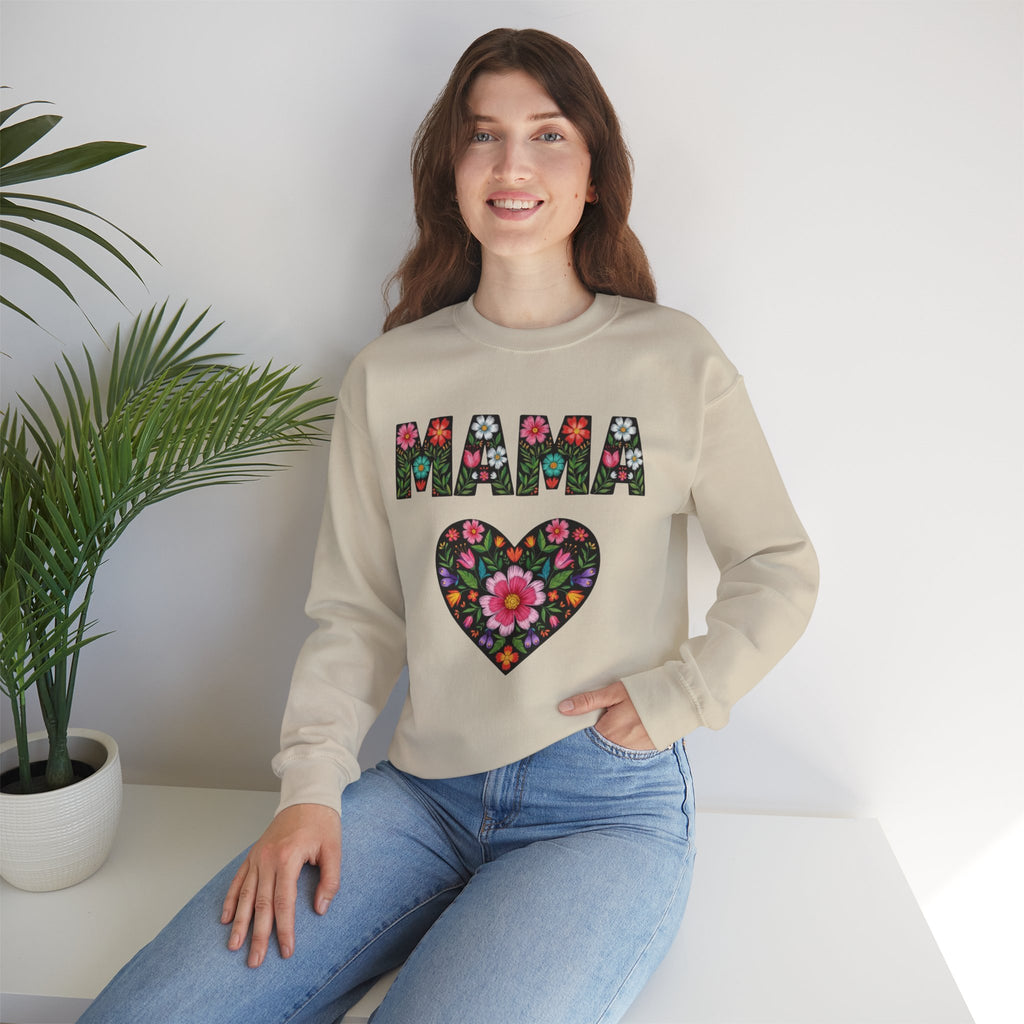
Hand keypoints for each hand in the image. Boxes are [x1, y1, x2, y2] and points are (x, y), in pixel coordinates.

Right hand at [221, 802, 340, 966]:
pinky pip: (238, 880)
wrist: (307, 796)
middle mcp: (268, 859)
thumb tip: (320, 909)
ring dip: (239, 922)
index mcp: (288, 858)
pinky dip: (230, 899)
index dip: (284, 929)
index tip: (286, 950)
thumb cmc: (322, 822)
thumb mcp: (334, 849)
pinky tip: (225, 918)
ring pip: (245, 895)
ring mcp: (258, 857)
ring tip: (234, 946)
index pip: (284, 902)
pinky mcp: (253, 854)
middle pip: (260, 904)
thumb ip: (330, 880)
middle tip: (255, 961)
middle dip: (257, 935)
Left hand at [558, 680, 655, 749]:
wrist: (680, 699)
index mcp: (609, 732)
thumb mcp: (615, 692)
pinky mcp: (647, 751)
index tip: (583, 725)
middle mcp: (620, 746)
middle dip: (598, 736)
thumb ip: (589, 701)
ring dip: (613, 740)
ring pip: (615, 749)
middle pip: (600, 745)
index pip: (586, 739)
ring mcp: (635, 751)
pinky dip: (627, 742)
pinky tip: (632, 730)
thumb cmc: (645, 692)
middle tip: (607, 720)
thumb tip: (563, 708)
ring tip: (622, 724)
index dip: (583, 731)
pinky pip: (630, 751)